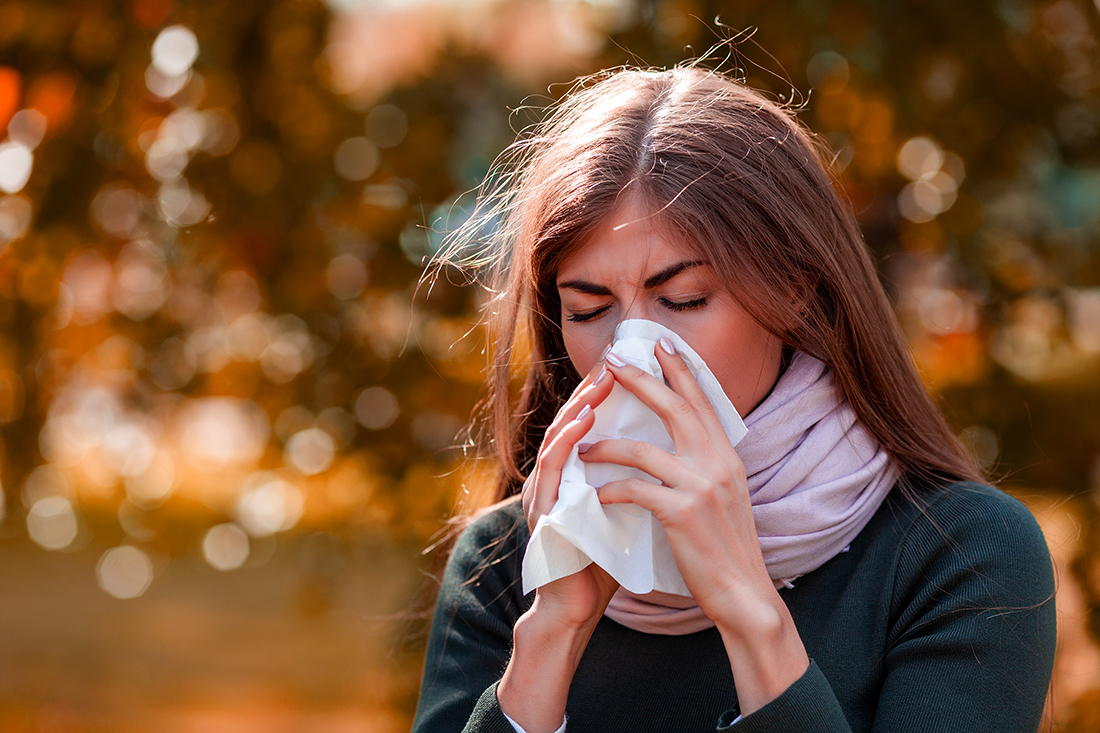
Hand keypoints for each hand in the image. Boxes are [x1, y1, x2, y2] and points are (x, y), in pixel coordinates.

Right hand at [522, 359, 618, 628]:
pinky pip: (551, 469)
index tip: (636, 367)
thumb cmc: (602, 561)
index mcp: (579, 474)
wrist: (577, 606)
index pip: (594, 423)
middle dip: (595, 389)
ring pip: (558, 436)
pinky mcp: (541, 511)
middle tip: (617, 360)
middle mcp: (559, 476)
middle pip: (574, 421)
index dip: (612, 394)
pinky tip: (582, 423)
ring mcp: (546, 492)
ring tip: (601, 382)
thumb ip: (640, 481)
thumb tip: (677, 453)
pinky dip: (565, 442)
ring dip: (579, 407)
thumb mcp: (628, 510)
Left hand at [584, 342, 807, 712]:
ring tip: (584, 446)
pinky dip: (611, 489)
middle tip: (613, 361)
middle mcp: (718, 463)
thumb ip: (708, 467)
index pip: (703, 401)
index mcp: (728, 457)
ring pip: (644, 448)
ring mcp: (701, 487)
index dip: (681, 370)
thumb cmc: (728, 549)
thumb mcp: (727, 497)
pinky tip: (597, 495)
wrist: (745, 594)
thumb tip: (688, 441)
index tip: (660, 343)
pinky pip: (635, 489)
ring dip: (608, 445)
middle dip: (641, 380)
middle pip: (675, 407)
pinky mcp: (682, 513)